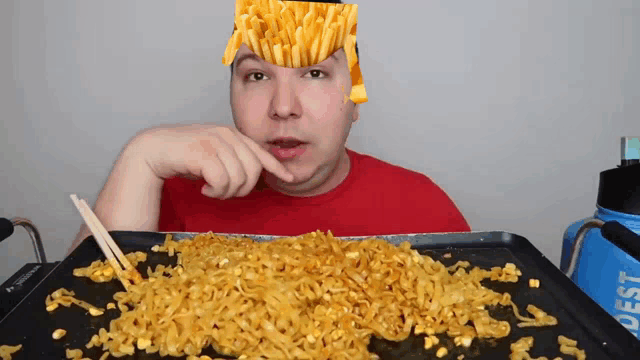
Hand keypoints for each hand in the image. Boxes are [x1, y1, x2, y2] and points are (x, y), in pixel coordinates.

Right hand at [132, 124, 293, 198]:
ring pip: (239, 179)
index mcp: (232, 134)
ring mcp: (215, 141)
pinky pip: (223, 181)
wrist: (153, 150)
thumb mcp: (214, 157)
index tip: (290, 178)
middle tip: (223, 192)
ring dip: (225, 192)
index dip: (277, 167)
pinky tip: (204, 188)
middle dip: (242, 189)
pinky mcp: (204, 152)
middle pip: (253, 171)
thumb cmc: (184, 157)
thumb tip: (253, 178)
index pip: (261, 152)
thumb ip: (233, 161)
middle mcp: (227, 135)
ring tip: (211, 190)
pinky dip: (215, 191)